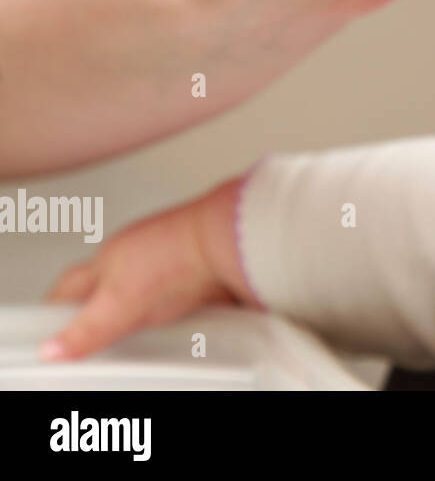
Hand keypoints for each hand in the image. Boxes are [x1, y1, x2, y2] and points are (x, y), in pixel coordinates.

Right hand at [40, 178, 253, 360]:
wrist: (229, 243)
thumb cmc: (175, 253)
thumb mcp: (118, 303)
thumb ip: (86, 329)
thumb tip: (49, 350)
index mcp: (108, 259)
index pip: (70, 286)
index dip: (57, 307)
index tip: (48, 326)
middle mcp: (137, 258)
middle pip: (106, 288)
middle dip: (97, 310)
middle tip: (89, 337)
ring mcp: (169, 266)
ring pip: (143, 294)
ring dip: (139, 313)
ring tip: (134, 337)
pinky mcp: (198, 277)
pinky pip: (179, 300)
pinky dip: (174, 314)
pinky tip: (175, 327)